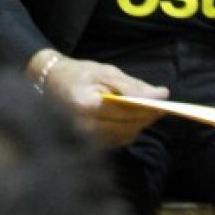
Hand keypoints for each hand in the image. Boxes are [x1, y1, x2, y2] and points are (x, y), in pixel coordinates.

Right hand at [32, 51, 168, 147]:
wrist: (48, 83)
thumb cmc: (76, 73)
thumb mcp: (103, 72)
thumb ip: (132, 86)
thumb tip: (161, 94)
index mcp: (87, 106)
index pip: (126, 110)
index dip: (149, 107)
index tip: (165, 101)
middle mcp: (85, 126)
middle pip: (128, 125)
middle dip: (148, 116)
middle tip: (161, 106)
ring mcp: (86, 137)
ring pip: (126, 135)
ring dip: (140, 125)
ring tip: (148, 111)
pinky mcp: (89, 143)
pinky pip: (118, 140)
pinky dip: (129, 130)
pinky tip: (132, 119)